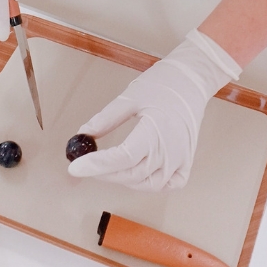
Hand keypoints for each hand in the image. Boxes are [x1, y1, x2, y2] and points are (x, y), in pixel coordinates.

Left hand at [67, 29, 240, 190]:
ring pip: (147, 184)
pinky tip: (136, 174)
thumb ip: (106, 119)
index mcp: (156, 132)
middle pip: (131, 174)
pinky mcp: (186, 163)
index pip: (122, 158)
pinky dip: (149, 184)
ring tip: (107, 166)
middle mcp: (170, 152)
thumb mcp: (130, 97)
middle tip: (85, 164)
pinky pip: (167, 184)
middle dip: (104, 172)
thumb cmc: (164, 84)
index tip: (75, 167)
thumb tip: (84, 134)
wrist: (192, 81)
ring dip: (124, 179)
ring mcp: (181, 160)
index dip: (96, 165)